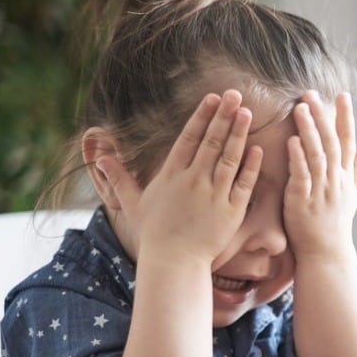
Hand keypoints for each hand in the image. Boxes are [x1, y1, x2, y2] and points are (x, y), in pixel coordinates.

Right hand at [96, 90, 262, 264]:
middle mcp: (193, 180)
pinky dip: (251, 166)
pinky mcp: (231, 211)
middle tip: (235, 94)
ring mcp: (214, 195)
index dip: (202, 116)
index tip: (212, 98)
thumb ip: (119, 178)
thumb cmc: (155, 234)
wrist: (174, 262)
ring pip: (229, 158)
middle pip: (211, 142)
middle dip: (223, 116)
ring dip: (238, 134)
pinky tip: (257, 149)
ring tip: (247, 113)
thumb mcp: (133, 203)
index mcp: (172, 175)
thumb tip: (99, 157)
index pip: (189, 138)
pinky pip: (243, 184)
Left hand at [283, 90, 356, 259]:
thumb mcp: (352, 196)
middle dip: (322, 116)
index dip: (345, 117)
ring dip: (309, 130)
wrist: (326, 253)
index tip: (342, 95)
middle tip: (311, 93)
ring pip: (316, 154)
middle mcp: (336, 181)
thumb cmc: (336, 224)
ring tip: (300, 108)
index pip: (348, 141)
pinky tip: (291, 140)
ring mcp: (320, 190)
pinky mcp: (303, 201)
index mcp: (346, 176)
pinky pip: (302, 175)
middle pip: (331, 142)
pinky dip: (297, 157)